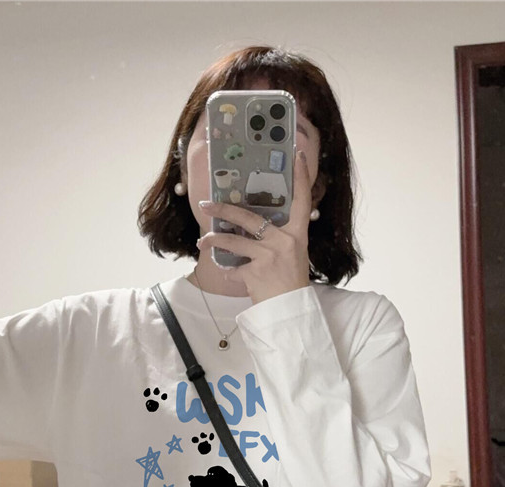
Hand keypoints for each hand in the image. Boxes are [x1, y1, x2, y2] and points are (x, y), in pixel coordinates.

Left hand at [195, 149, 312, 304]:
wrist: (290, 311)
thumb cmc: (290, 281)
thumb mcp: (294, 254)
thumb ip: (279, 236)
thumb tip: (255, 221)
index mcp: (298, 234)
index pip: (302, 200)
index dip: (301, 177)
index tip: (297, 156)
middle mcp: (284, 241)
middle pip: (249, 218)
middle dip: (224, 210)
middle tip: (206, 205)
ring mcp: (269, 257)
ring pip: (233, 242)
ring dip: (214, 241)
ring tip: (202, 241)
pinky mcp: (255, 274)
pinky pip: (233, 269)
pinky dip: (228, 272)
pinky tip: (226, 273)